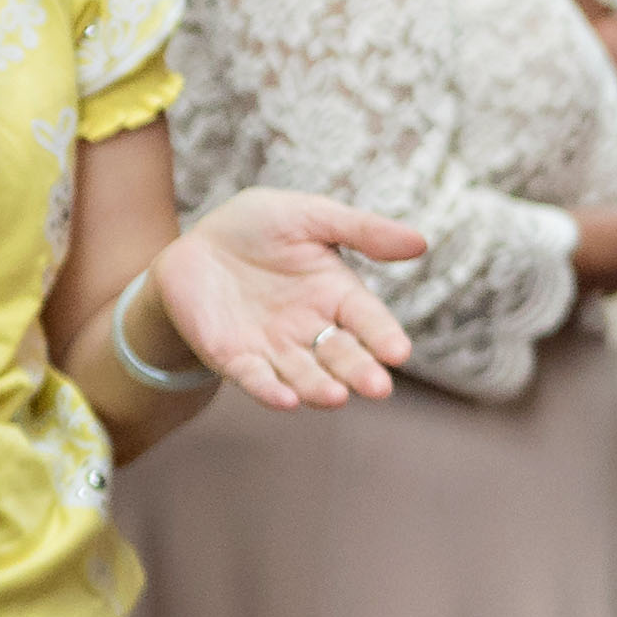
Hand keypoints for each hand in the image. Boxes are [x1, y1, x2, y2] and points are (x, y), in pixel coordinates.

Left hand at [141, 188, 427, 412]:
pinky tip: (286, 400)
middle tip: (378, 388)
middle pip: (342, 356)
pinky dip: (270, 391)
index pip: (369, 320)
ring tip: (336, 397)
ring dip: (320, 389)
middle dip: (360, 372)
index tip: (398, 352)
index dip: (384, 336)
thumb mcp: (310, 216)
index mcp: (338, 295)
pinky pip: (255, 379)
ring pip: (303, 375)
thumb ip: (362, 230)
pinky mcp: (234, 359)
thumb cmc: (259, 226)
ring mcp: (274, 348)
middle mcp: (312, 329)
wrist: (194, 245)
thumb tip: (422, 243)